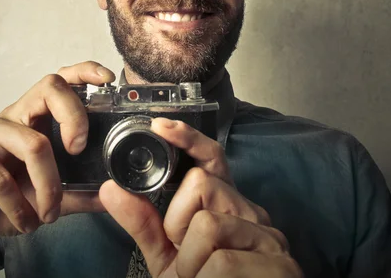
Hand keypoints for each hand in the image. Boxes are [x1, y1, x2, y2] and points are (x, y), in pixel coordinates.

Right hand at [0, 61, 113, 246]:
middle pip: (49, 87)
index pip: (61, 82)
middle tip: (79, 151)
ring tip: (49, 214)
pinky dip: (16, 205)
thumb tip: (113, 193)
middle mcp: (14, 115)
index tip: (108, 80)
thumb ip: (80, 192)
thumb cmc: (6, 203)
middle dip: (75, 117)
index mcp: (37, 118)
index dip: (84, 72)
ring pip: (32, 142)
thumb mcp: (51, 199)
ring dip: (47, 186)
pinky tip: (23, 221)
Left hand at [100, 118, 302, 277]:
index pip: (212, 159)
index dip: (188, 139)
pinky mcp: (280, 266)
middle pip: (202, 184)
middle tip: (189, 256)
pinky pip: (221, 262)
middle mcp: (253, 214)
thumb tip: (110, 189)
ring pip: (207, 225)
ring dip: (190, 262)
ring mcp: (270, 239)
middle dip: (178, 223)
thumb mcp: (168, 256)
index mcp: (229, 206)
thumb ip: (144, 223)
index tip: (161, 126)